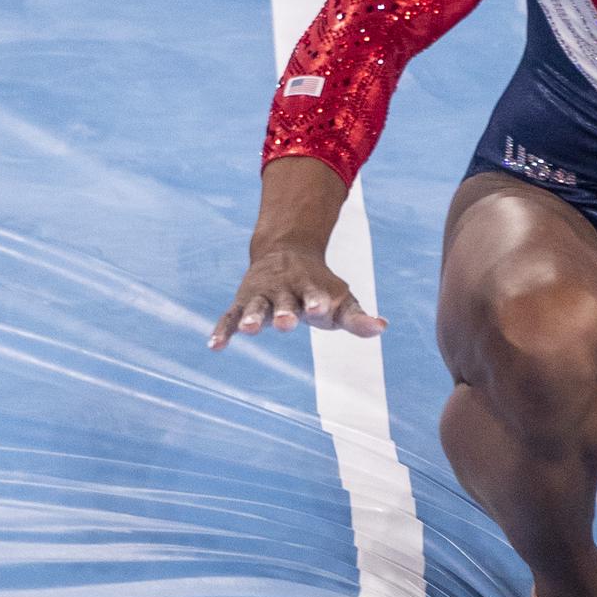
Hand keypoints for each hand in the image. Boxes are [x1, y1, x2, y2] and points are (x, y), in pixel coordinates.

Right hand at [207, 244, 384, 347]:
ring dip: (252, 317)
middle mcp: (286, 291)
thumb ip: (357, 318)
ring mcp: (263, 296)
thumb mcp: (341, 300)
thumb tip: (382, 328)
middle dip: (285, 312)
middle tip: (286, 323)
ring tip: (248, 329)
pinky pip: (229, 316)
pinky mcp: (243, 302)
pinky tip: (215, 346)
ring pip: (256, 306)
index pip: (316, 297)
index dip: (319, 302)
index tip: (322, 307)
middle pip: (284, 302)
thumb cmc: (319, 286)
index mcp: (312, 290)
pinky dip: (222, 329)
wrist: (287, 250)